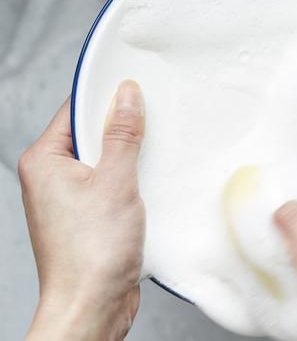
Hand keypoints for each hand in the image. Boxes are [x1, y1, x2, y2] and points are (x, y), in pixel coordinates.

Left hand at [20, 81, 145, 340]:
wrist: (93, 305)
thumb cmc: (92, 253)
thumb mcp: (115, 181)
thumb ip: (122, 135)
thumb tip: (126, 96)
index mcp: (45, 160)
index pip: (75, 110)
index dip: (106, 98)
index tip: (135, 90)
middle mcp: (52, 177)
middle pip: (91, 134)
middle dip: (123, 130)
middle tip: (151, 127)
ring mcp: (70, 197)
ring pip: (105, 160)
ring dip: (131, 158)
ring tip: (151, 160)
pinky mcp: (88, 215)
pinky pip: (111, 183)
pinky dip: (131, 180)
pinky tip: (149, 184)